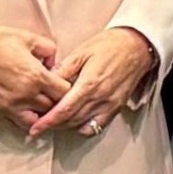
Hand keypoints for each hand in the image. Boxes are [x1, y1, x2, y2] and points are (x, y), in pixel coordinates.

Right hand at [0, 23, 64, 125]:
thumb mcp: (26, 37)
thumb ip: (47, 49)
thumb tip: (54, 61)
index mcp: (35, 76)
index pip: (64, 92)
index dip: (65, 87)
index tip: (60, 82)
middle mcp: (25, 96)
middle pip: (52, 108)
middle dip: (55, 101)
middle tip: (52, 94)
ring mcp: (10, 107)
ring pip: (37, 122)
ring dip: (41, 114)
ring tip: (39, 105)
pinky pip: (18, 125)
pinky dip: (24, 121)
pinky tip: (25, 111)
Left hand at [30, 26, 160, 139]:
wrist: (137, 46)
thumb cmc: (109, 45)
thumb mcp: (82, 51)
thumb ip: (64, 69)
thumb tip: (46, 81)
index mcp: (89, 83)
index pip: (65, 110)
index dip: (48, 121)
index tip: (35, 128)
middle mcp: (100, 98)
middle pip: (71, 120)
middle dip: (53, 124)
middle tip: (39, 124)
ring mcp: (110, 105)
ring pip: (83, 124)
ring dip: (66, 126)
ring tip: (53, 122)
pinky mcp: (117, 108)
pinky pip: (98, 125)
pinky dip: (84, 127)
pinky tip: (75, 121)